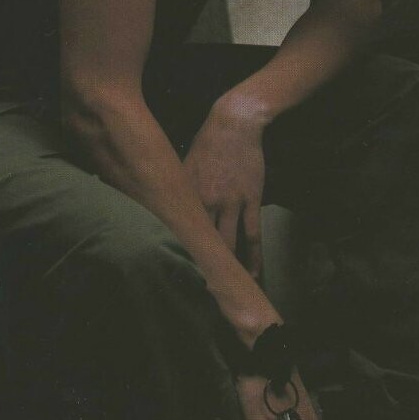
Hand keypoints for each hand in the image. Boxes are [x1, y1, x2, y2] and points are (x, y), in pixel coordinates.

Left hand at [183, 100, 265, 278]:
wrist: (233, 124)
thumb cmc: (206, 145)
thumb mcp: (182, 167)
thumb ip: (175, 193)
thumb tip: (163, 211)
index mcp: (183, 195)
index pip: (177, 232)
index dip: (176, 257)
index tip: (175, 278)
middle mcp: (204, 202)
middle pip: (201, 243)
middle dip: (201, 269)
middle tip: (203, 294)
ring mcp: (229, 202)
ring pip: (227, 244)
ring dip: (229, 270)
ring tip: (230, 291)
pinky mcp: (250, 199)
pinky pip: (252, 235)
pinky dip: (253, 257)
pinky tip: (254, 273)